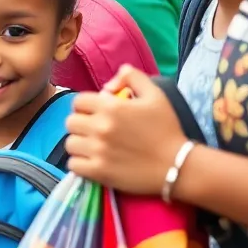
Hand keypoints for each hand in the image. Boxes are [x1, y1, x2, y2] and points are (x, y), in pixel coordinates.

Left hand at [64, 66, 187, 195]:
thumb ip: (133, 77)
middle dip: (81, 124)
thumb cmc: (166, 129)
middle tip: (94, 130)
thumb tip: (115, 75)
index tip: (95, 113)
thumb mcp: (155, 95)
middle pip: (70, 122)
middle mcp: (100, 127)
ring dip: (79, 144)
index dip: (85, 106)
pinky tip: (92, 162)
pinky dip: (79, 164)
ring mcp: (98, 151)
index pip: (78, 102)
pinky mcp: (98, 172)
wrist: (178, 165)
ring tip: (93, 147)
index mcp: (111, 107)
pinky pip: (72, 165)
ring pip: (70, 144)